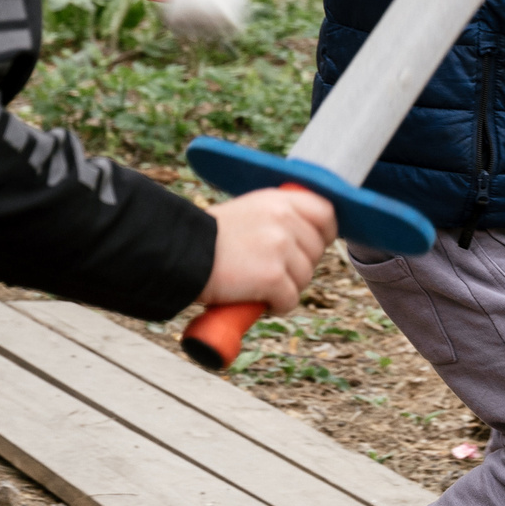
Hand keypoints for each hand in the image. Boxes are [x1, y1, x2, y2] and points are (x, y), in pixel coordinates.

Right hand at [198, 186, 336, 314]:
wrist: (178, 253)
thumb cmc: (207, 238)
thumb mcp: (248, 211)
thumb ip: (277, 218)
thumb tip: (308, 237)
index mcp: (278, 200)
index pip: (326, 212)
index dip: (323, 233)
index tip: (311, 246)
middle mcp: (283, 219)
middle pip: (316, 252)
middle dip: (298, 266)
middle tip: (268, 271)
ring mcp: (280, 247)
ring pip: (304, 279)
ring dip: (284, 288)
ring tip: (254, 283)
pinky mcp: (273, 276)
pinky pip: (290, 300)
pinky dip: (274, 306)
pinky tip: (254, 297)